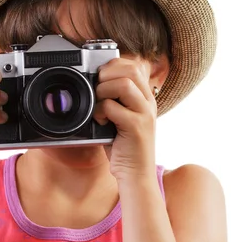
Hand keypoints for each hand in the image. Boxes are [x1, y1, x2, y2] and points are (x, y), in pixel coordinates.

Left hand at [92, 56, 158, 181]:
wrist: (136, 175)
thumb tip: (93, 84)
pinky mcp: (136, 127)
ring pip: (123, 84)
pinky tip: (99, 121)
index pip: (133, 65)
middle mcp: (148, 103)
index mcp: (145, 98)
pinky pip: (113, 107)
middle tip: (97, 90)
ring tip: (98, 106)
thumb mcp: (121, 119)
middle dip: (107, 74)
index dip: (113, 65)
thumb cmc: (124, 148)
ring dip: (103, 91)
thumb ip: (114, 101)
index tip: (99, 78)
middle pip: (130, 69)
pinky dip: (100, 111)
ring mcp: (144, 114)